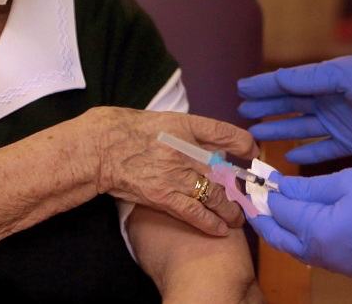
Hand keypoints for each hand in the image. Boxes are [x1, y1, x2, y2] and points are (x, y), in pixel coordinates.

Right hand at [89, 107, 258, 235]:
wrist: (100, 147)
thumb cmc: (128, 131)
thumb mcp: (163, 121)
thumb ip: (188, 133)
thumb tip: (209, 145)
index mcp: (185, 126)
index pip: (224, 132)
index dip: (244, 143)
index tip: (251, 151)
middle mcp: (185, 149)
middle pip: (224, 170)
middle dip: (240, 187)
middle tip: (248, 196)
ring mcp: (175, 174)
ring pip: (215, 195)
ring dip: (230, 210)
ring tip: (237, 217)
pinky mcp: (164, 196)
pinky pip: (195, 213)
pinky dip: (211, 223)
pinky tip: (221, 229)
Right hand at [238, 55, 351, 162]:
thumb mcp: (342, 74)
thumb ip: (309, 78)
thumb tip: (277, 79)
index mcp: (324, 81)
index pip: (286, 83)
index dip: (263, 86)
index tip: (240, 88)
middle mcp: (326, 102)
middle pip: (288, 106)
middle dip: (265, 107)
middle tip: (241, 111)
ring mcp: (336, 124)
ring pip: (299, 128)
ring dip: (278, 129)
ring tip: (255, 132)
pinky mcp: (348, 144)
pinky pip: (320, 150)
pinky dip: (305, 153)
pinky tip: (288, 155)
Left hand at [250, 168, 351, 277]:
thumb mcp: (344, 182)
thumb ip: (307, 188)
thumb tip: (277, 186)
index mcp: (316, 230)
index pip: (279, 210)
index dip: (262, 193)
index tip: (249, 178)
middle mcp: (320, 254)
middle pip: (278, 237)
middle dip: (261, 217)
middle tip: (248, 199)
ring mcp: (334, 265)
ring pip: (294, 248)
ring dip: (279, 229)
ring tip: (269, 208)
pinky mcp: (348, 269)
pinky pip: (314, 254)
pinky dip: (300, 238)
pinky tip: (299, 223)